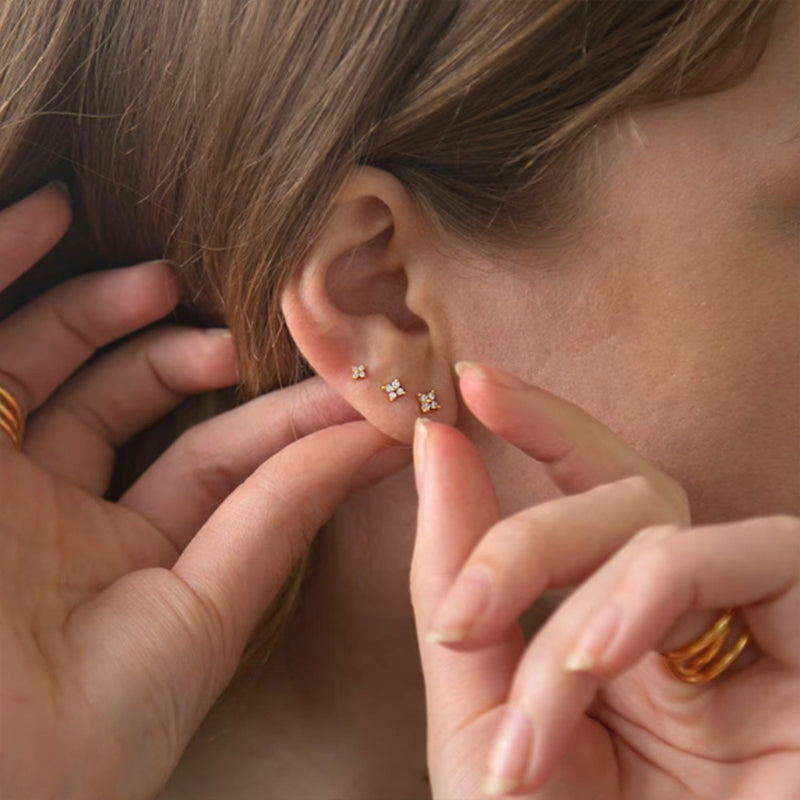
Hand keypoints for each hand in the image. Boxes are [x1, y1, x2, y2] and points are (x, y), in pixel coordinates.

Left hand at [0, 184, 406, 799]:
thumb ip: (5, 353)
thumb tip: (78, 256)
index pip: (28, 356)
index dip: (55, 283)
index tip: (72, 211)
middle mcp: (50, 512)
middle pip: (125, 399)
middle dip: (170, 344)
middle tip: (222, 322)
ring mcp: (124, 562)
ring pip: (212, 460)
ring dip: (276, 412)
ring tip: (320, 376)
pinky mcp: (193, 617)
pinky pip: (260, 528)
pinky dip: (314, 477)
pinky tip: (356, 436)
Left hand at [411, 361, 798, 798]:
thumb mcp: (485, 725)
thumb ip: (458, 590)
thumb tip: (437, 446)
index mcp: (620, 633)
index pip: (588, 491)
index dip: (539, 424)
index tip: (471, 385)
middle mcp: (694, 620)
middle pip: (622, 492)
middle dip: (528, 538)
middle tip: (465, 614)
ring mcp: (763, 629)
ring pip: (667, 518)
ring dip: (581, 590)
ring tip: (541, 690)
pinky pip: (751, 555)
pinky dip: (652, 590)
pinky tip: (602, 653)